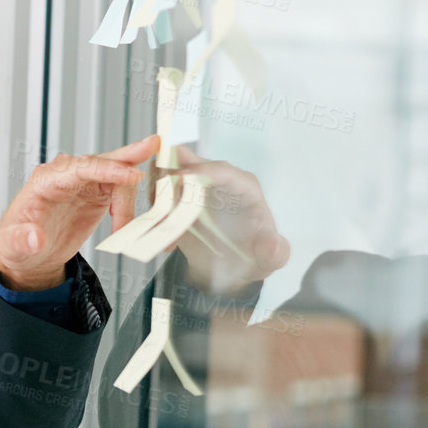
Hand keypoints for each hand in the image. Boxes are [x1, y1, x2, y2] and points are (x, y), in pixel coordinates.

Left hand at [0, 135, 160, 289]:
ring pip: (116, 176)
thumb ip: (21, 240)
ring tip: (123, 228)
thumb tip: (35, 238)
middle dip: (127, 155)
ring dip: (127, 201)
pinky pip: (120, 190)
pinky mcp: (96, 193)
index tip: (131, 176)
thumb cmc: (17, 242)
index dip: (106, 169)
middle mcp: (65, 176)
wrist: (28, 254)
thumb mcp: (12, 244)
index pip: (79, 168)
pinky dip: (128, 207)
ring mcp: (82, 183)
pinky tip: (125, 224)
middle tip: (153, 145)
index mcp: (44, 181)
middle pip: (101, 160)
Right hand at [164, 144, 289, 293]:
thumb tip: (272, 245)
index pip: (222, 171)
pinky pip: (156, 194)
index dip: (201, 172)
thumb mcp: (271, 257)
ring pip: (166, 174)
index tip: (181, 179)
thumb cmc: (255, 254)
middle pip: (188, 162)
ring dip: (157, 196)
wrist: (233, 265)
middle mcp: (216, 180)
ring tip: (161, 226)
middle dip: (168, 176)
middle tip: (157, 201)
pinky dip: (152, 210)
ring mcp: (193, 187)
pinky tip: (161, 234)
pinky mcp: (176, 199)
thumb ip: (274, 252)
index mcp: (242, 186)